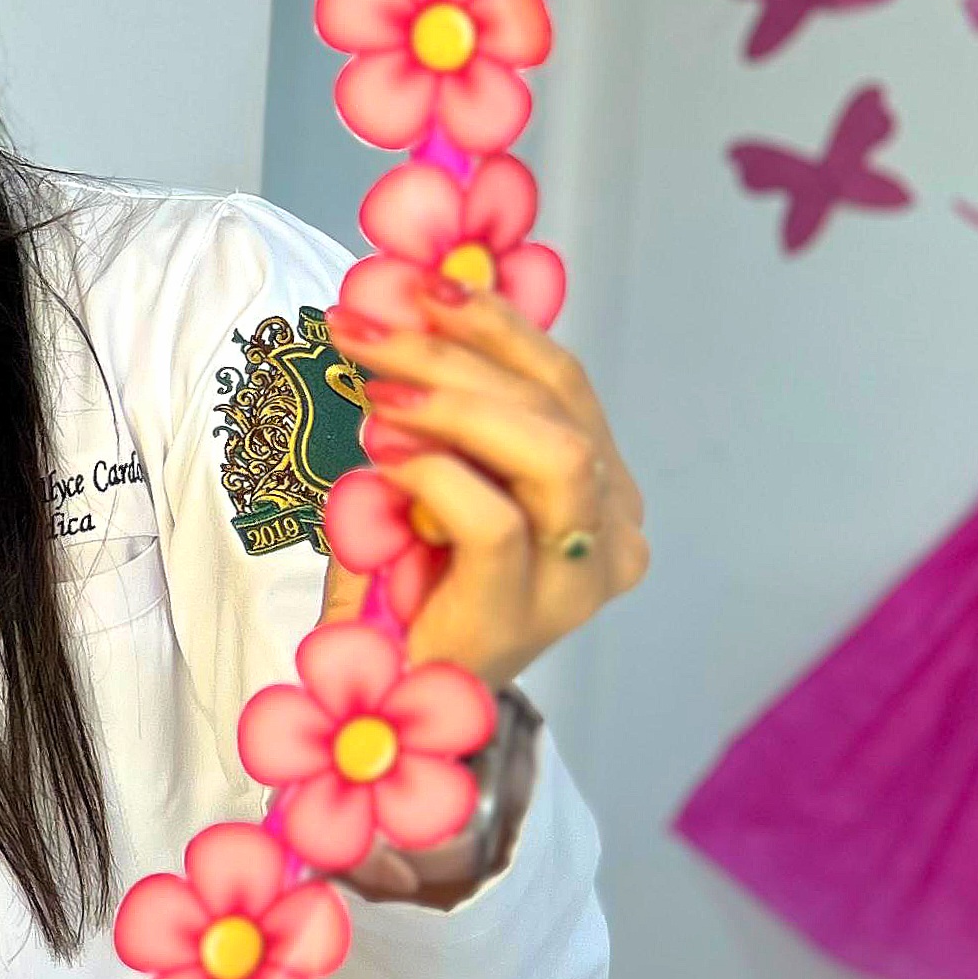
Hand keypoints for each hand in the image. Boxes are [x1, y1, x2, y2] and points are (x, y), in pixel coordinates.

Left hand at [327, 278, 647, 693]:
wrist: (383, 694)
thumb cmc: (407, 584)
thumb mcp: (427, 480)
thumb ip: (441, 412)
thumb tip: (409, 302)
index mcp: (600, 493)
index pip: (564, 384)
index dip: (495, 325)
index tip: (419, 284)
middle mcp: (610, 534)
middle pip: (558, 407)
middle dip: (457, 351)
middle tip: (366, 328)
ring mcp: (578, 580)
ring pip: (552, 454)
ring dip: (454, 403)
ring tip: (374, 390)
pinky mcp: (526, 616)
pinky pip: (494, 520)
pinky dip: (433, 472)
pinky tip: (381, 454)